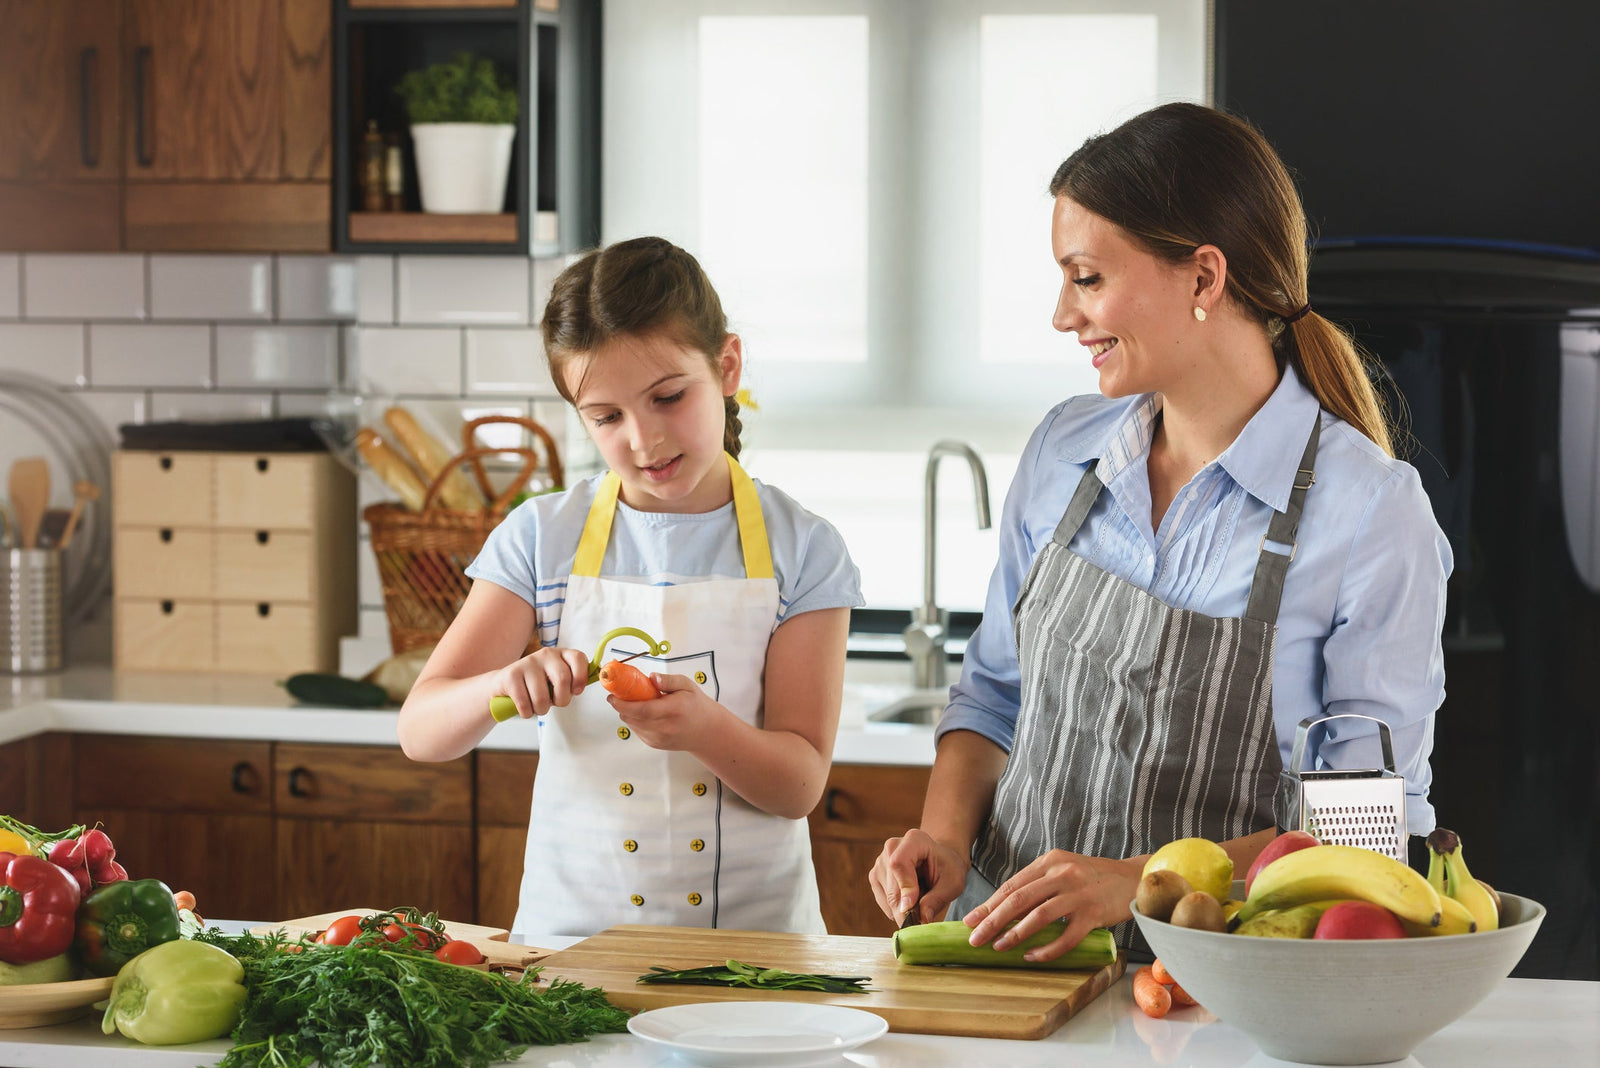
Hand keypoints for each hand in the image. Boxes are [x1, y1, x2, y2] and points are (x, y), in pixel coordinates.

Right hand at [488, 646, 588, 718]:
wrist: (505, 684)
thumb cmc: (538, 685)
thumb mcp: (558, 680)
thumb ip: (574, 680)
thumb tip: (598, 678)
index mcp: (561, 654)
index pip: (578, 658)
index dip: (581, 677)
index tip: (576, 692)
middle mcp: (546, 655)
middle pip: (562, 679)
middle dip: (561, 700)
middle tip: (555, 703)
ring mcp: (527, 663)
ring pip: (542, 696)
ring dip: (542, 710)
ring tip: (538, 706)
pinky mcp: (511, 675)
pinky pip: (524, 703)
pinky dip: (527, 712)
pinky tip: (525, 707)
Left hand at [609, 672, 724, 750]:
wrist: (706, 731)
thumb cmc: (696, 705)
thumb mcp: (687, 686)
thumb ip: (668, 680)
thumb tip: (652, 677)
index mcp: (673, 710)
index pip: (643, 710)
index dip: (623, 704)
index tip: (613, 696)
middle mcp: (665, 728)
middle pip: (632, 718)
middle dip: (621, 705)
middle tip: (619, 693)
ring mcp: (659, 739)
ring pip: (631, 724)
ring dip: (627, 712)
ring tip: (634, 701)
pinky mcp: (654, 744)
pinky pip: (636, 730)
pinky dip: (634, 720)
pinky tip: (644, 712)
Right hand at [869, 828, 970, 925]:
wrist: (939, 860)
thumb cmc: (947, 868)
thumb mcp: (952, 883)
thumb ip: (937, 899)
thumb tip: (922, 918)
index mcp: (914, 840)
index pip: (899, 863)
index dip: (904, 887)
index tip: (911, 908)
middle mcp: (892, 847)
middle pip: (892, 886)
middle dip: (906, 909)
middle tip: (922, 919)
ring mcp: (880, 861)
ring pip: (886, 897)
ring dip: (903, 909)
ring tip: (921, 901)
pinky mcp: (876, 875)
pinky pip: (882, 900)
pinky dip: (896, 908)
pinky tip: (910, 901)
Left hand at [962, 849, 1141, 961]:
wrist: (1133, 878)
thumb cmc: (1093, 877)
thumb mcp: (1064, 870)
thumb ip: (1039, 883)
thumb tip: (1004, 908)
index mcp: (1050, 862)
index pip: (1012, 885)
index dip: (988, 904)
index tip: (969, 921)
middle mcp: (1062, 874)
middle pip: (1018, 900)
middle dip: (992, 921)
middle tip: (974, 938)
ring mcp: (1078, 894)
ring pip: (1038, 917)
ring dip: (1014, 934)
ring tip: (998, 947)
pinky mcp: (1094, 914)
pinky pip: (1066, 937)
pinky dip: (1046, 949)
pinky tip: (1032, 956)